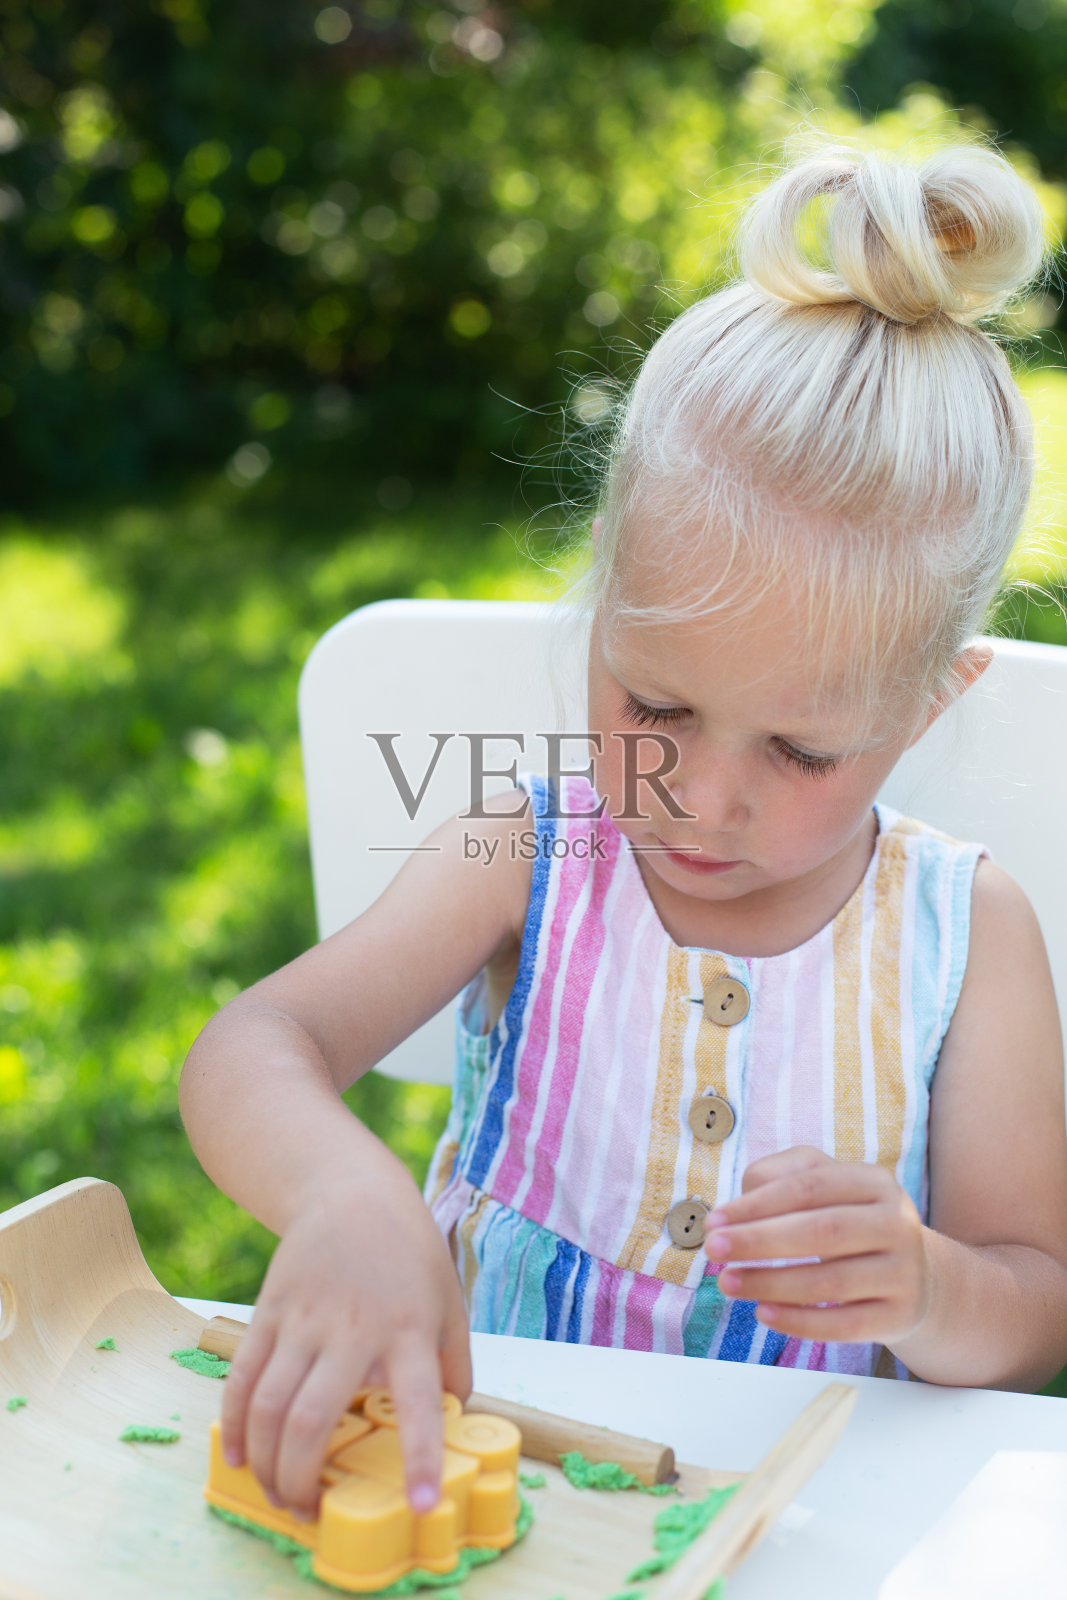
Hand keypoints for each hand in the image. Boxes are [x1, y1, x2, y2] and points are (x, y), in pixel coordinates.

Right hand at [219, 1171, 471, 1520]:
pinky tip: (241, 1456)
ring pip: (270, 1405)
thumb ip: (455, 1363)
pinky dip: (236, 1423)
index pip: (419, 1400)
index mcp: (409, 1329)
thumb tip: (455, 1418)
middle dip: (303, 1478)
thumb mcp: (449, 1300)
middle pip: (314, 1418)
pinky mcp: (269, 1311)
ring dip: (267, 1461)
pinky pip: (243, 1376)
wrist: (349, 1190)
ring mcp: (304, 1319)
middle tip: (307, 1512)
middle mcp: (353, 1328)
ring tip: (277, 1493)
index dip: (421, 1456)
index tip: (422, 1505)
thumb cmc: (408, 1250)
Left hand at [703, 1146, 930, 1344]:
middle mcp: (897, 1223)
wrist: (914, 1276)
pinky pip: (844, 1325)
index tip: (714, 1221)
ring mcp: (903, 1272)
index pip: (809, 1187)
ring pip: (830, 1282)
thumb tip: (739, 1204)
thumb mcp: (823, 1186)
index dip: (757, 1204)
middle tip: (713, 1250)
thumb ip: (780, 1177)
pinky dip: (799, 1322)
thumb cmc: (848, 1221)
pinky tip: (763, 1313)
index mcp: (875, 1182)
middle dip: (759, 1241)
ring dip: (770, 1283)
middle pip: (821, 1231)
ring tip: (727, 1283)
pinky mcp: (900, 1316)